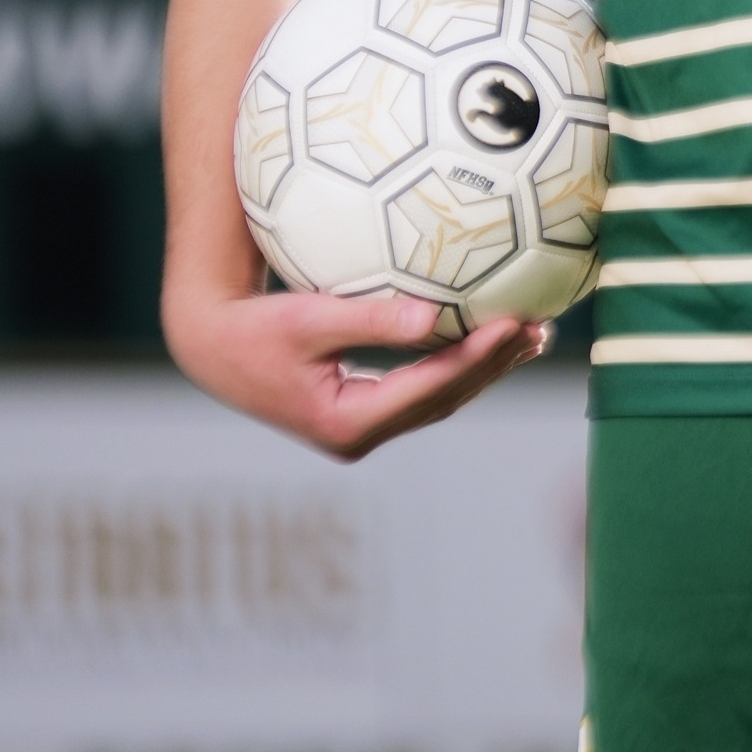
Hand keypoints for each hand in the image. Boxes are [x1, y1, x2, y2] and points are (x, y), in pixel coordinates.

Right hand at [166, 287, 547, 460]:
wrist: (212, 349)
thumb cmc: (252, 329)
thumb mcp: (307, 319)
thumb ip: (370, 319)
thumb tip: (434, 317)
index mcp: (347, 422)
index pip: (430, 388)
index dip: (477, 357)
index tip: (514, 323)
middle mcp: (359, 435)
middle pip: (444, 400)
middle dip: (494, 366)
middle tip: (539, 330)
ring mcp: (361, 429)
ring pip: (438, 399)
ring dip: (484, 369)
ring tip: (529, 337)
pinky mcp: (361, 414)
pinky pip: (422, 390)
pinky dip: (456, 365)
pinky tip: (484, 338)